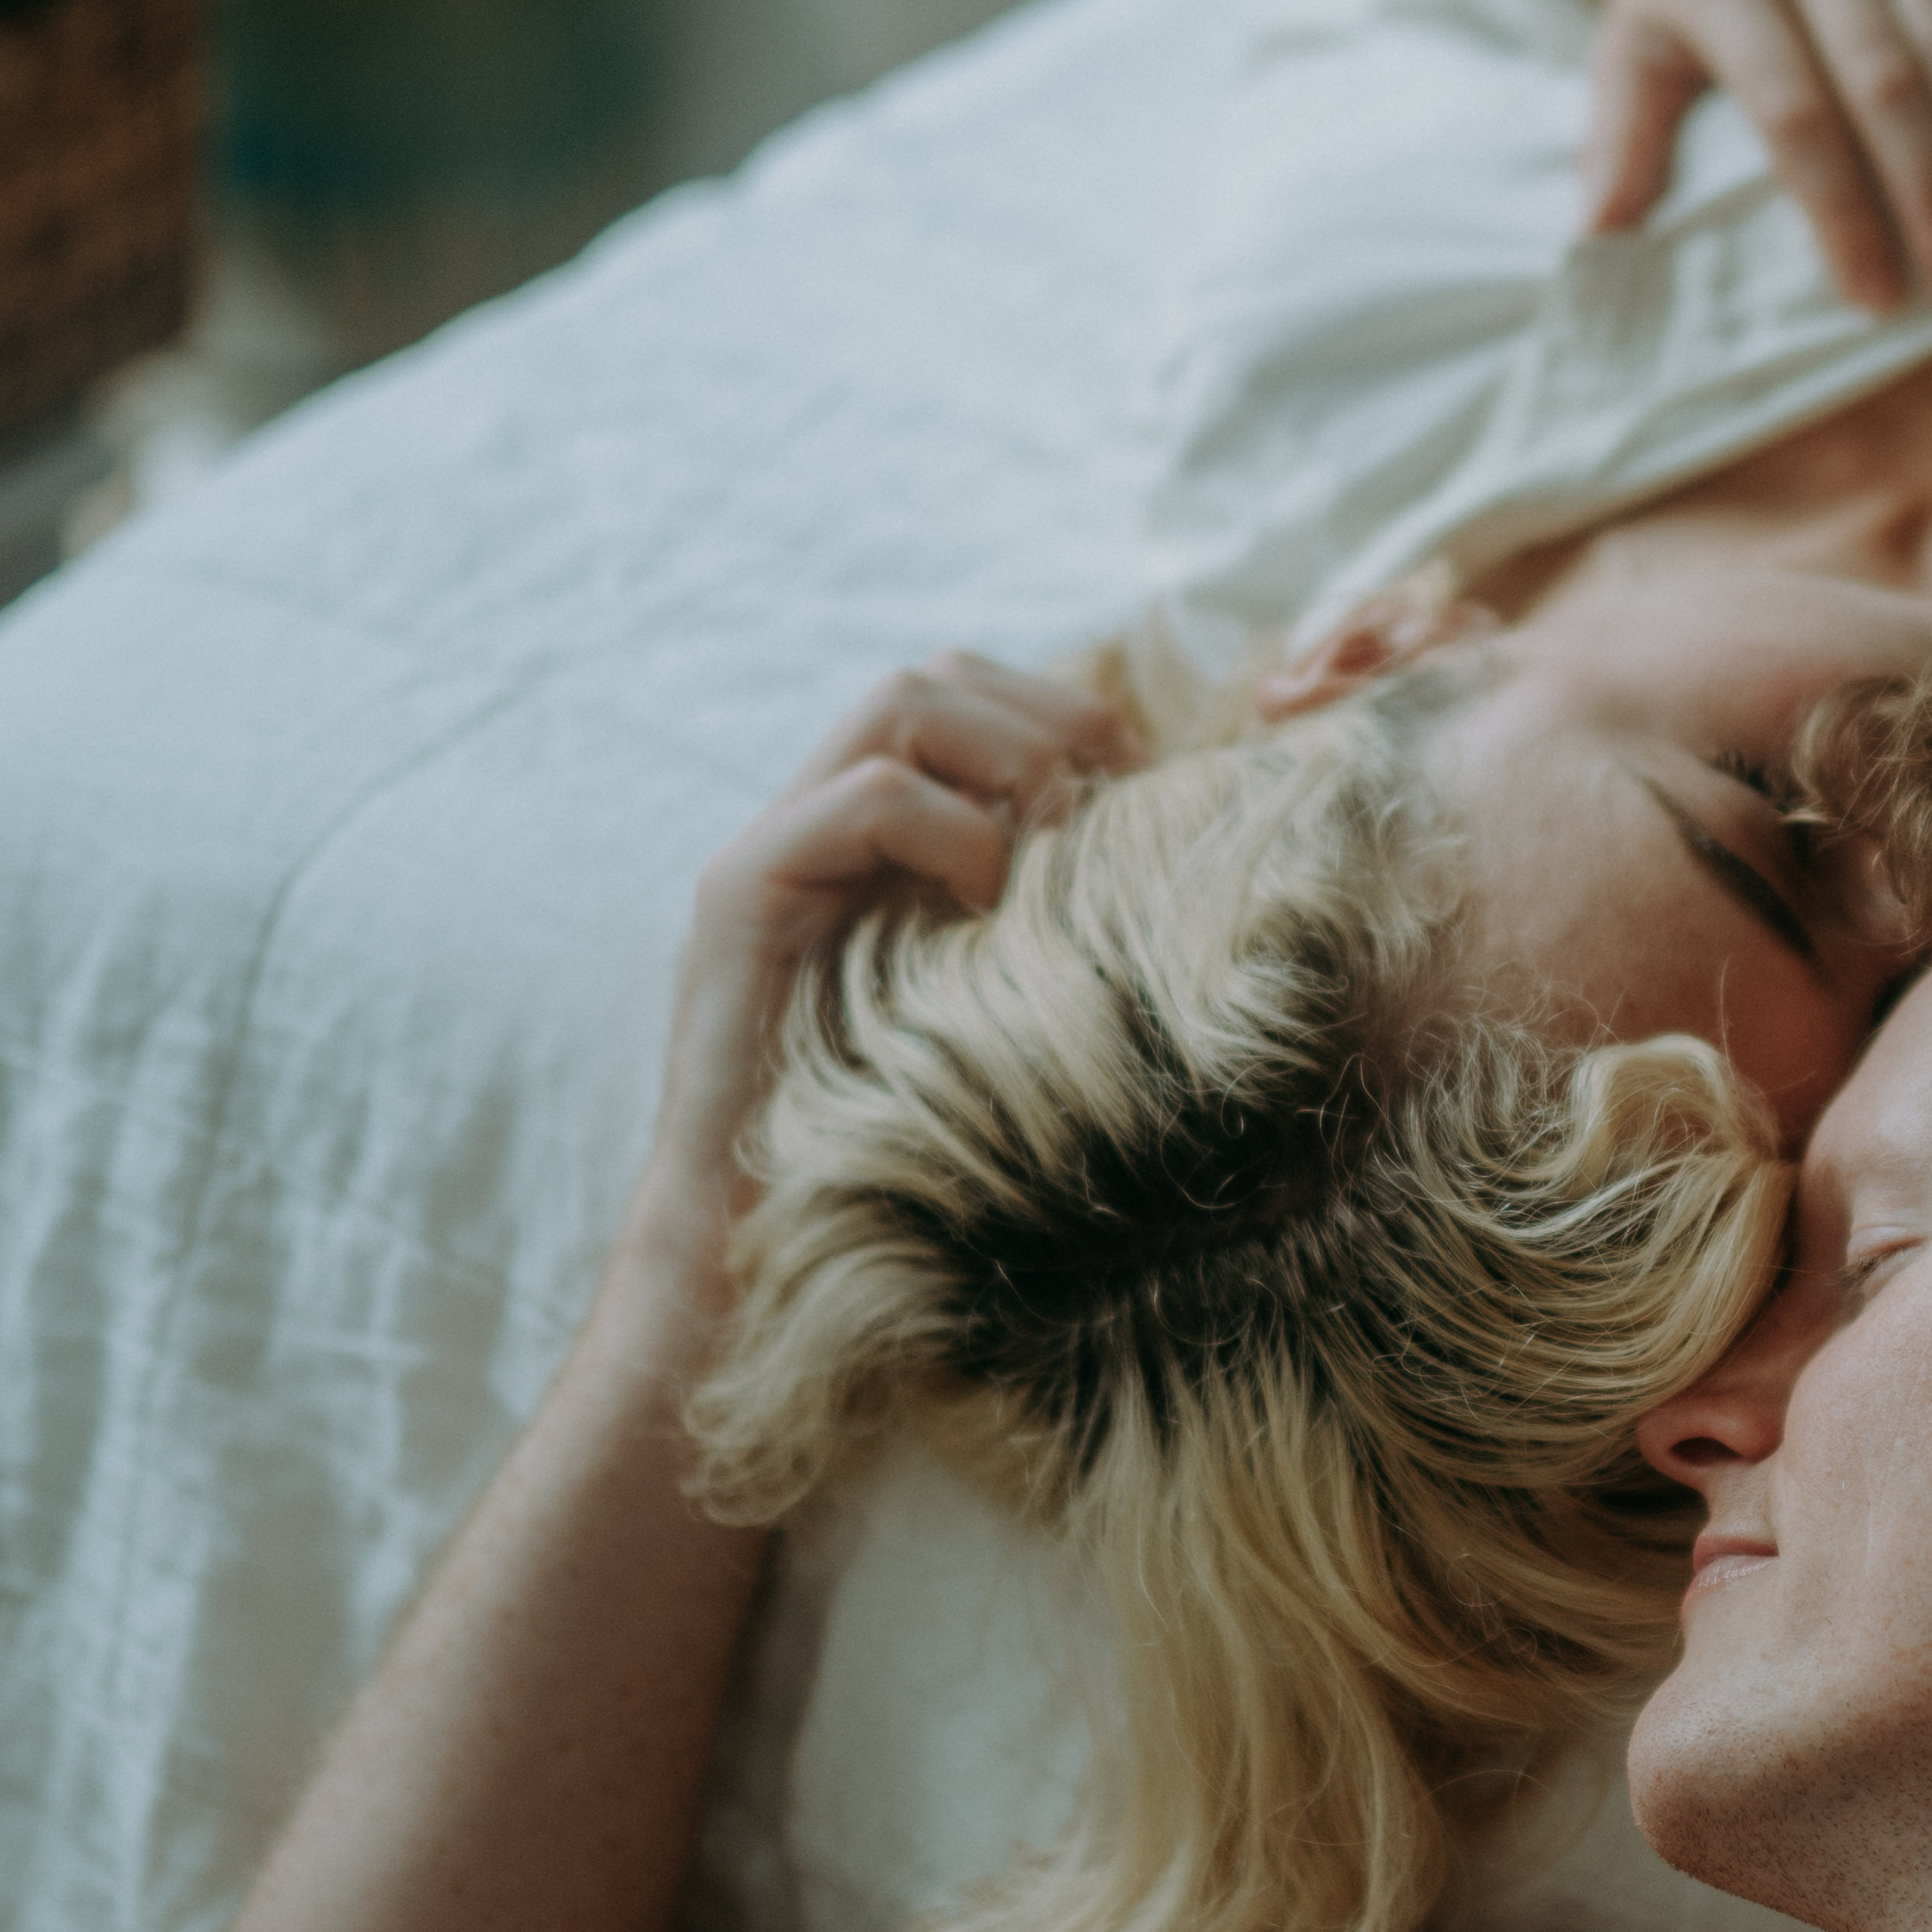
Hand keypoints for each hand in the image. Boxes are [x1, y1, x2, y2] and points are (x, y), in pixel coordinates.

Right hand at [627, 651, 1126, 1316]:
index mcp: (879, 847)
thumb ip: (1050, 931)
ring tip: (1056, 849)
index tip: (1153, 797)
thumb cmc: (901, 1154)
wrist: (755, 1253)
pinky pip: (865, 797)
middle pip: (939, 678)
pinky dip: (953, 830)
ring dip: (1009, 757)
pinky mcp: (740, 895)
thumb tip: (1190, 882)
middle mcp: (819, 826)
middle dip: (1050, 716)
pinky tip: (991, 909)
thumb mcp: (1003, 1014)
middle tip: (1121, 803)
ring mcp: (774, 851)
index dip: (1073, 722)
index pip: (972, 702)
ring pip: (900, 704)